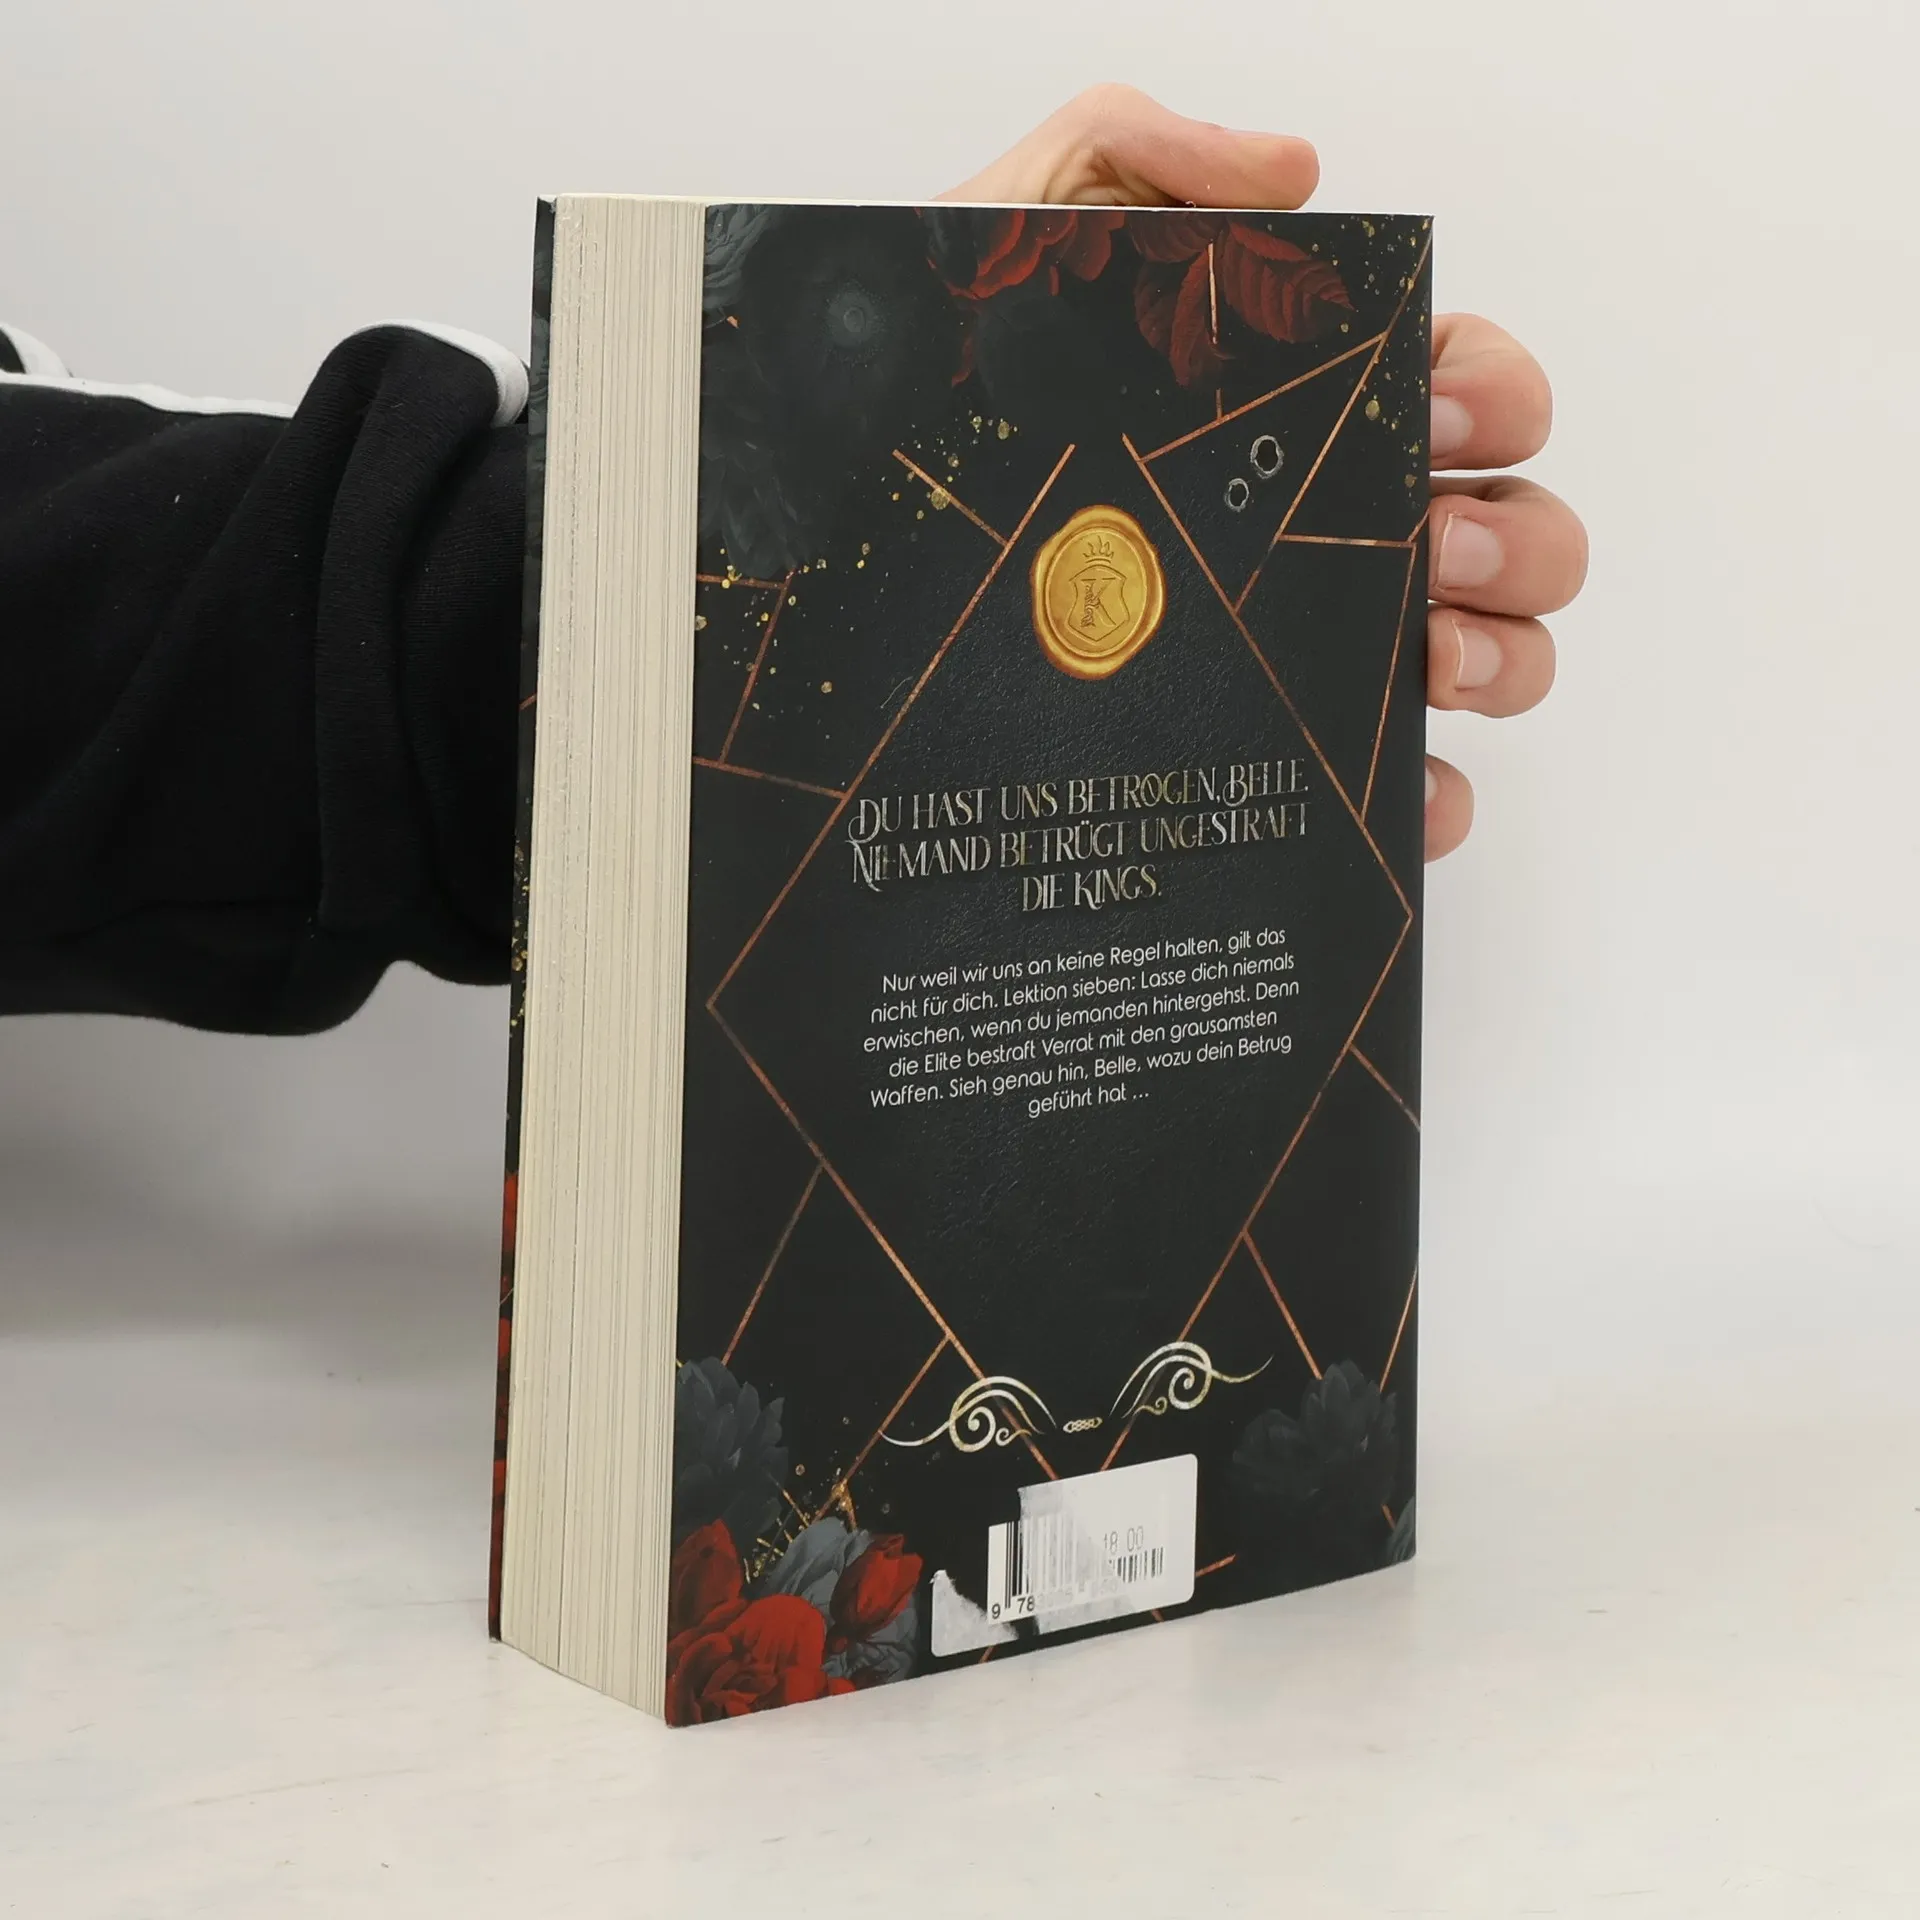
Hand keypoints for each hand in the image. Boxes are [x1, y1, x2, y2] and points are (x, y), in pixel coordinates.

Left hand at [943, 86, 1586, 861]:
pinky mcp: (1276, 766)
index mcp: (1291, 412)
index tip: (1439, 409)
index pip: (1462, 391)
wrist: (819, 550)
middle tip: (1428, 543)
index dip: (1492, 393)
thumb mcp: (1007, 238)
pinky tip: (1411, 789)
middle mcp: (1318, 533)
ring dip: (1502, 655)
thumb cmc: (921, 410)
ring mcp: (1305, 655)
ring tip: (1421, 653)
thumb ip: (1136, 157)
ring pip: (1491, 660)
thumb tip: (1296, 170)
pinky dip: (1441, 800)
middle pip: (1511, 532)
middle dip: (1514, 535)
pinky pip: (1406, 800)